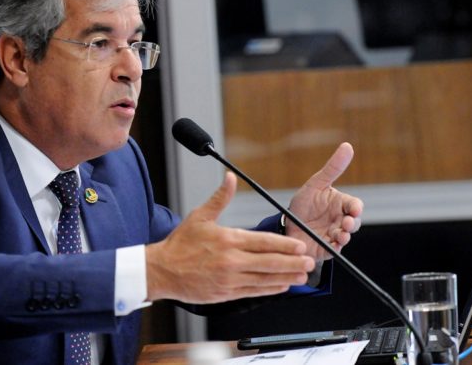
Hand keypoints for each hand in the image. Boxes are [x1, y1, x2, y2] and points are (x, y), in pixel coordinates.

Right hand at [146, 172, 314, 303]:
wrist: (161, 271)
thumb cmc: (180, 244)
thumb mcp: (200, 216)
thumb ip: (220, 198)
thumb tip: (230, 177)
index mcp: (228, 239)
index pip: (263, 242)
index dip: (285, 245)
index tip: (300, 245)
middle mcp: (231, 261)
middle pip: (269, 262)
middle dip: (293, 263)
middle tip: (310, 262)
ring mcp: (229, 279)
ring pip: (265, 279)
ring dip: (287, 278)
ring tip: (302, 276)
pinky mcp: (226, 294)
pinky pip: (254, 292)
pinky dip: (270, 289)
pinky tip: (282, 287)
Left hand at [285, 142, 363, 260]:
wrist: (288, 226)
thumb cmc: (304, 203)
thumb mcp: (316, 184)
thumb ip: (332, 168)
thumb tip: (347, 146)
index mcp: (340, 204)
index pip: (354, 205)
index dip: (356, 208)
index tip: (354, 209)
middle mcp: (341, 220)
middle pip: (354, 223)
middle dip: (352, 224)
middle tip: (346, 224)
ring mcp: (335, 235)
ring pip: (345, 237)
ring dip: (344, 237)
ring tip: (340, 235)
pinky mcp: (327, 248)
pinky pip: (333, 250)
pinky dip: (334, 248)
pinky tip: (331, 246)